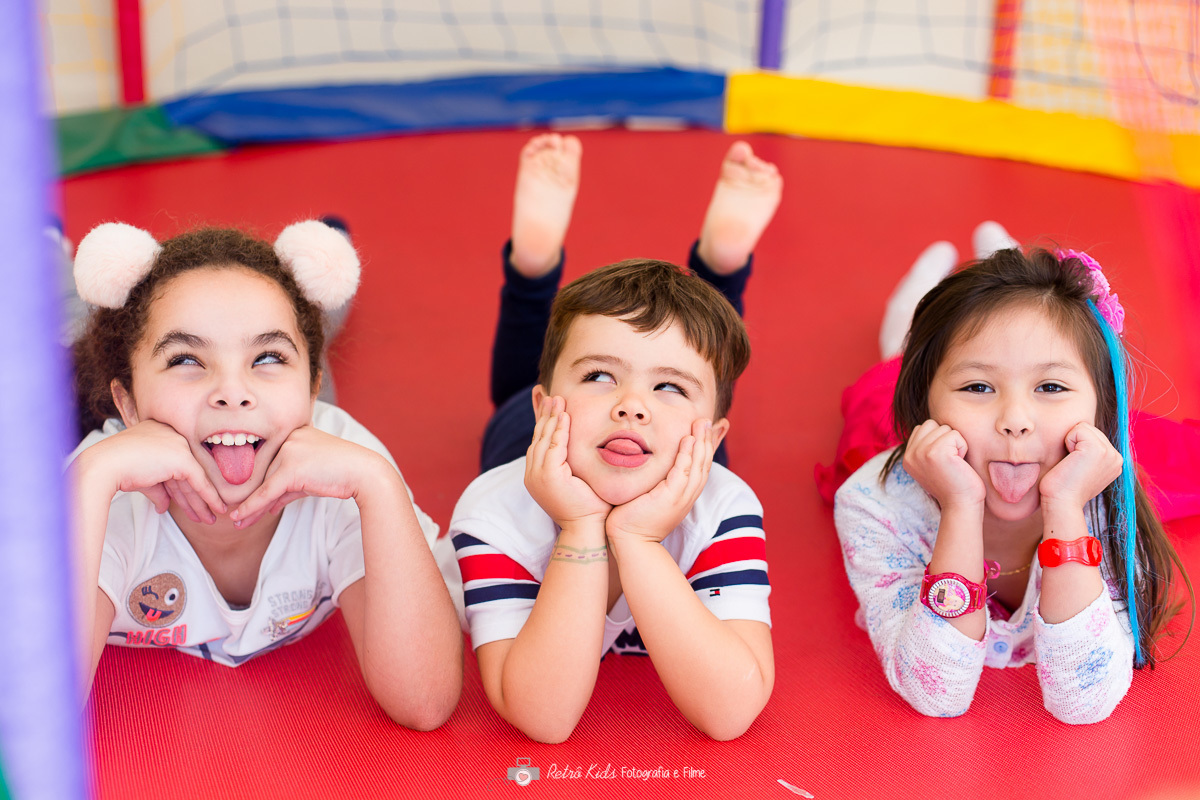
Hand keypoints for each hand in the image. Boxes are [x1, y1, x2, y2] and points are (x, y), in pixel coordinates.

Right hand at [81, 420, 225, 523]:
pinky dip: (210, 497)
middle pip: (187, 473)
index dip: (184, 488)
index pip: (177, 466)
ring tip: (210, 519)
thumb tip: (164, 506)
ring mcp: (180, 444)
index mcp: (162, 434)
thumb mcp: (143, 479)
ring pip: (195, 479)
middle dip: (196, 498)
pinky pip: (200, 482)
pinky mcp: (182, 458)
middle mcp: (174, 435)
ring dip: (203, 502)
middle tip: (207, 515)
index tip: (193, 505)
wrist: (104, 465)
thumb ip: (158, 489)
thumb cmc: (117, 470)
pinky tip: (217, 509)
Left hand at [231, 426, 388, 527]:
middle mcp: (288, 438)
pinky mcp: (291, 467)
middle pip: (265, 473)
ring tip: (237, 522)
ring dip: (250, 505)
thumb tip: (269, 505)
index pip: (272, 463)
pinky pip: (267, 491)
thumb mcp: (311, 479)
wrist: (365, 473)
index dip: (261, 485)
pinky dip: (252, 505)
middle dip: (253, 497)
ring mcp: (289, 451)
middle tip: (238, 517)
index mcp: (294, 433)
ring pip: (263, 483)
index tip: (247, 502)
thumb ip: (289, 488)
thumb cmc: (343, 474)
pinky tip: (240, 517)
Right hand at [523, 396, 610, 527]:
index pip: (540, 442)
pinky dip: (559, 430)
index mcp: (539, 475)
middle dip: (544, 414)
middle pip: (538, 437)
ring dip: (551, 417)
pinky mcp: (548, 476)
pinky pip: (553, 447)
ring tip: (558, 399)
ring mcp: (538, 476)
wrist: (587, 529)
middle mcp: (533, 474)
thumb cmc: (590, 508)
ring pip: (543, 439)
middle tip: (551, 395)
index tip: (550, 404)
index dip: (544, 422)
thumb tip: (588, 448)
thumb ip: (578, 463)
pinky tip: (565, 416)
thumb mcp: (581, 480)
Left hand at [606, 418, 713, 544]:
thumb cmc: (632, 519)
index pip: (698, 468)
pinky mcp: (670, 498)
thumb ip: (652, 482)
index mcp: (682, 496)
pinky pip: (683, 472)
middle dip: (706, 441)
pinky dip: (688, 455)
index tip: (702, 430)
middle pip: (703, 465)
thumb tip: (648, 466)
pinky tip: (689, 440)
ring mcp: (680, 498)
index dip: (703, 449)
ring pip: (697, 466)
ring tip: (701, 424)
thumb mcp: (647, 496)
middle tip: (706, 421)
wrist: (628, 542)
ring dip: (701, 443)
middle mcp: (685, 497)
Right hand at [903, 420, 985, 510]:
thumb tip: (935, 426)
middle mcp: (910, 454)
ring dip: (956, 443)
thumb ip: (926, 447)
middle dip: (946, 438)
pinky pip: (955, 435)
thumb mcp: (931, 465)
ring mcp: (921, 452)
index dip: (939, 439)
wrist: (961, 505)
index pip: (923, 428)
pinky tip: (960, 464)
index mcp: (908, 457)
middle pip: (932, 424)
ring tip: (955, 463)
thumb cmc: (954, 484)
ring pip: (944, 428)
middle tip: (950, 461)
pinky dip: (963, 447)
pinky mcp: (935, 452)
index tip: (944, 461)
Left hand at [1038, 422, 1122, 512]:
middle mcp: (1117, 457)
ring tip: (1072, 464)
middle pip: (1088, 428)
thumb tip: (1080, 442)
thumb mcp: (1082, 469)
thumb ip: (1088, 455)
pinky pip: (1078, 429)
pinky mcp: (1098, 449)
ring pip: (1083, 427)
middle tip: (1072, 466)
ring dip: (1070, 442)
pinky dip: (1067, 441)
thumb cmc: (1063, 488)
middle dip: (1074, 443)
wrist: (1062, 503)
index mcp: (1114, 462)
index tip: (1075, 468)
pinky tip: (1070, 461)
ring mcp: (1110, 453)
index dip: (1076, 446)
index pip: (1092, 435)